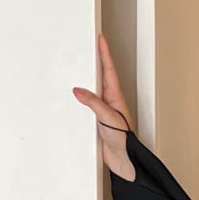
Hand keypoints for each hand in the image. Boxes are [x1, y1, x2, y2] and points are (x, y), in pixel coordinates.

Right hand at [72, 33, 135, 180]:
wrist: (124, 160)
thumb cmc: (123, 140)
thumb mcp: (108, 118)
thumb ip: (93, 103)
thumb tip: (79, 90)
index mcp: (115, 97)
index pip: (109, 70)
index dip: (105, 54)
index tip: (101, 39)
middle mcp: (110, 102)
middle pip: (101, 77)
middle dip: (97, 61)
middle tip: (91, 45)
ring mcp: (103, 111)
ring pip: (93, 90)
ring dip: (88, 78)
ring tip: (80, 64)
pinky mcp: (97, 121)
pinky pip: (86, 105)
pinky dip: (80, 98)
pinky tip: (74, 97)